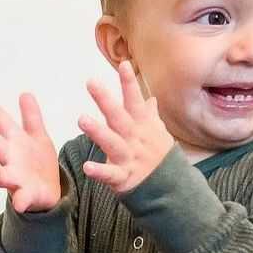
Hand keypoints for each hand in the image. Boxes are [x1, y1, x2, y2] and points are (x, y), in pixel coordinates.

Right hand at [0, 87, 60, 212]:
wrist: (49, 193)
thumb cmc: (38, 165)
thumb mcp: (37, 137)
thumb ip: (31, 117)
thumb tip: (24, 94)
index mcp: (14, 142)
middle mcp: (10, 159)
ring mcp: (16, 179)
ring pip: (1, 175)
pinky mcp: (26, 196)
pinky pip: (21, 200)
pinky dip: (19, 202)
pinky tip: (18, 204)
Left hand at [78, 60, 174, 193]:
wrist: (172, 189)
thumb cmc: (160, 157)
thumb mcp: (158, 134)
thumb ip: (150, 116)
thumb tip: (150, 99)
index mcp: (142, 126)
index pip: (136, 101)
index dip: (129, 84)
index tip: (124, 64)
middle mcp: (135, 139)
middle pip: (120, 117)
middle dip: (106, 100)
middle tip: (91, 82)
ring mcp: (130, 158)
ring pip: (113, 143)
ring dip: (98, 131)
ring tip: (81, 119)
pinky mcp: (125, 178)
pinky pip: (111, 175)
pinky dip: (99, 172)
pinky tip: (87, 167)